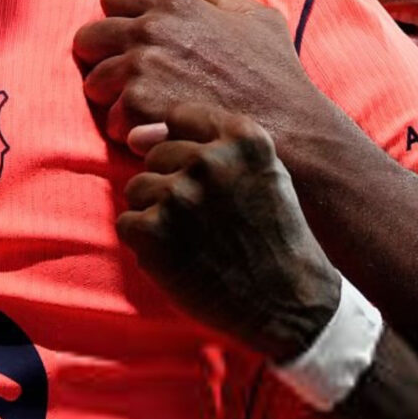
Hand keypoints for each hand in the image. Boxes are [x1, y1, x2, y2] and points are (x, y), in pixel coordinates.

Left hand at [75, 0, 339, 153]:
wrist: (290, 130)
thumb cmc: (276, 76)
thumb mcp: (257, 18)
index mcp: (174, 4)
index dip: (121, 18)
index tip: (133, 41)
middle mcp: (150, 30)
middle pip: (89, 38)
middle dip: (105, 58)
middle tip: (128, 81)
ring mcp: (140, 68)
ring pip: (94, 82)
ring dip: (114, 99)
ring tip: (144, 112)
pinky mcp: (137, 107)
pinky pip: (110, 120)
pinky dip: (128, 131)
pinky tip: (155, 134)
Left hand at [117, 104, 342, 362]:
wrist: (290, 301)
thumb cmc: (274, 235)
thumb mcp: (262, 173)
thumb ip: (207, 143)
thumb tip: (133, 133)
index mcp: (244, 138)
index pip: (181, 116)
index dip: (188, 153)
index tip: (208, 181)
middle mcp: (210, 160)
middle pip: (156, 155)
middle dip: (173, 186)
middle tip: (207, 222)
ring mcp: (179, 194)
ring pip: (137, 188)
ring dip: (156, 214)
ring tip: (194, 240)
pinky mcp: (152, 230)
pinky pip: (127, 223)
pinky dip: (146, 245)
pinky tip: (180, 259)